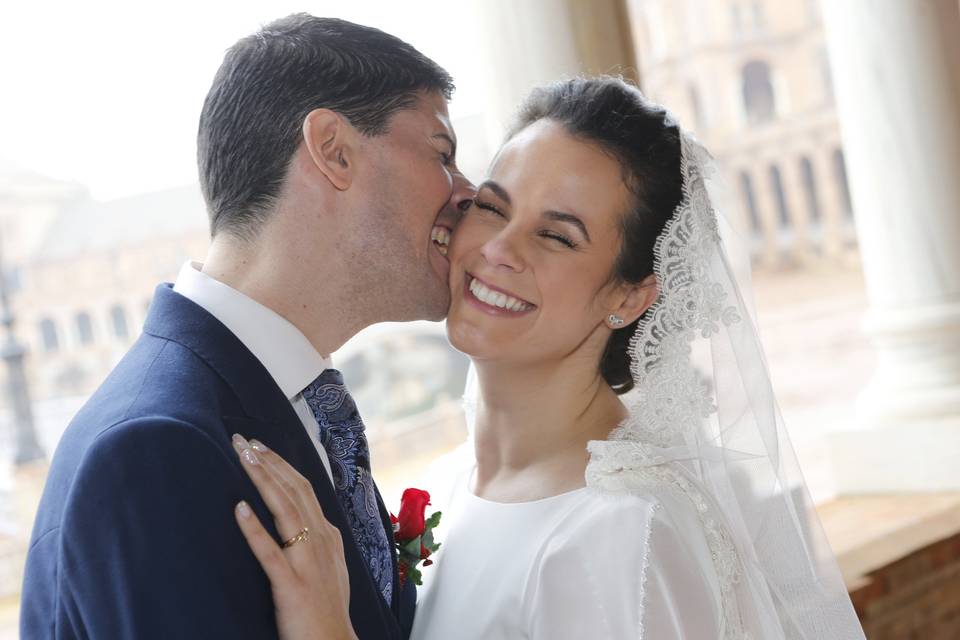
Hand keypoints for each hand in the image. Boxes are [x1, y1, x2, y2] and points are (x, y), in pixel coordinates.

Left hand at [232, 434, 356, 639]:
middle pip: (293, 490)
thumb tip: (305, 518)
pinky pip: (270, 553)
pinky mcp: (291, 585)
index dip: (280, 464)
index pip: (303, 488)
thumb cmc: (328, 608)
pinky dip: (254, 529)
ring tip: (243, 457)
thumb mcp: (329, 564)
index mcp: (327, 534)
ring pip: (284, 510)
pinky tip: (239, 508)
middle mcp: (320, 540)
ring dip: (263, 480)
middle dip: (268, 462)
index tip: (259, 446)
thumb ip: (317, 539)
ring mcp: (307, 561)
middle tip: (243, 441)